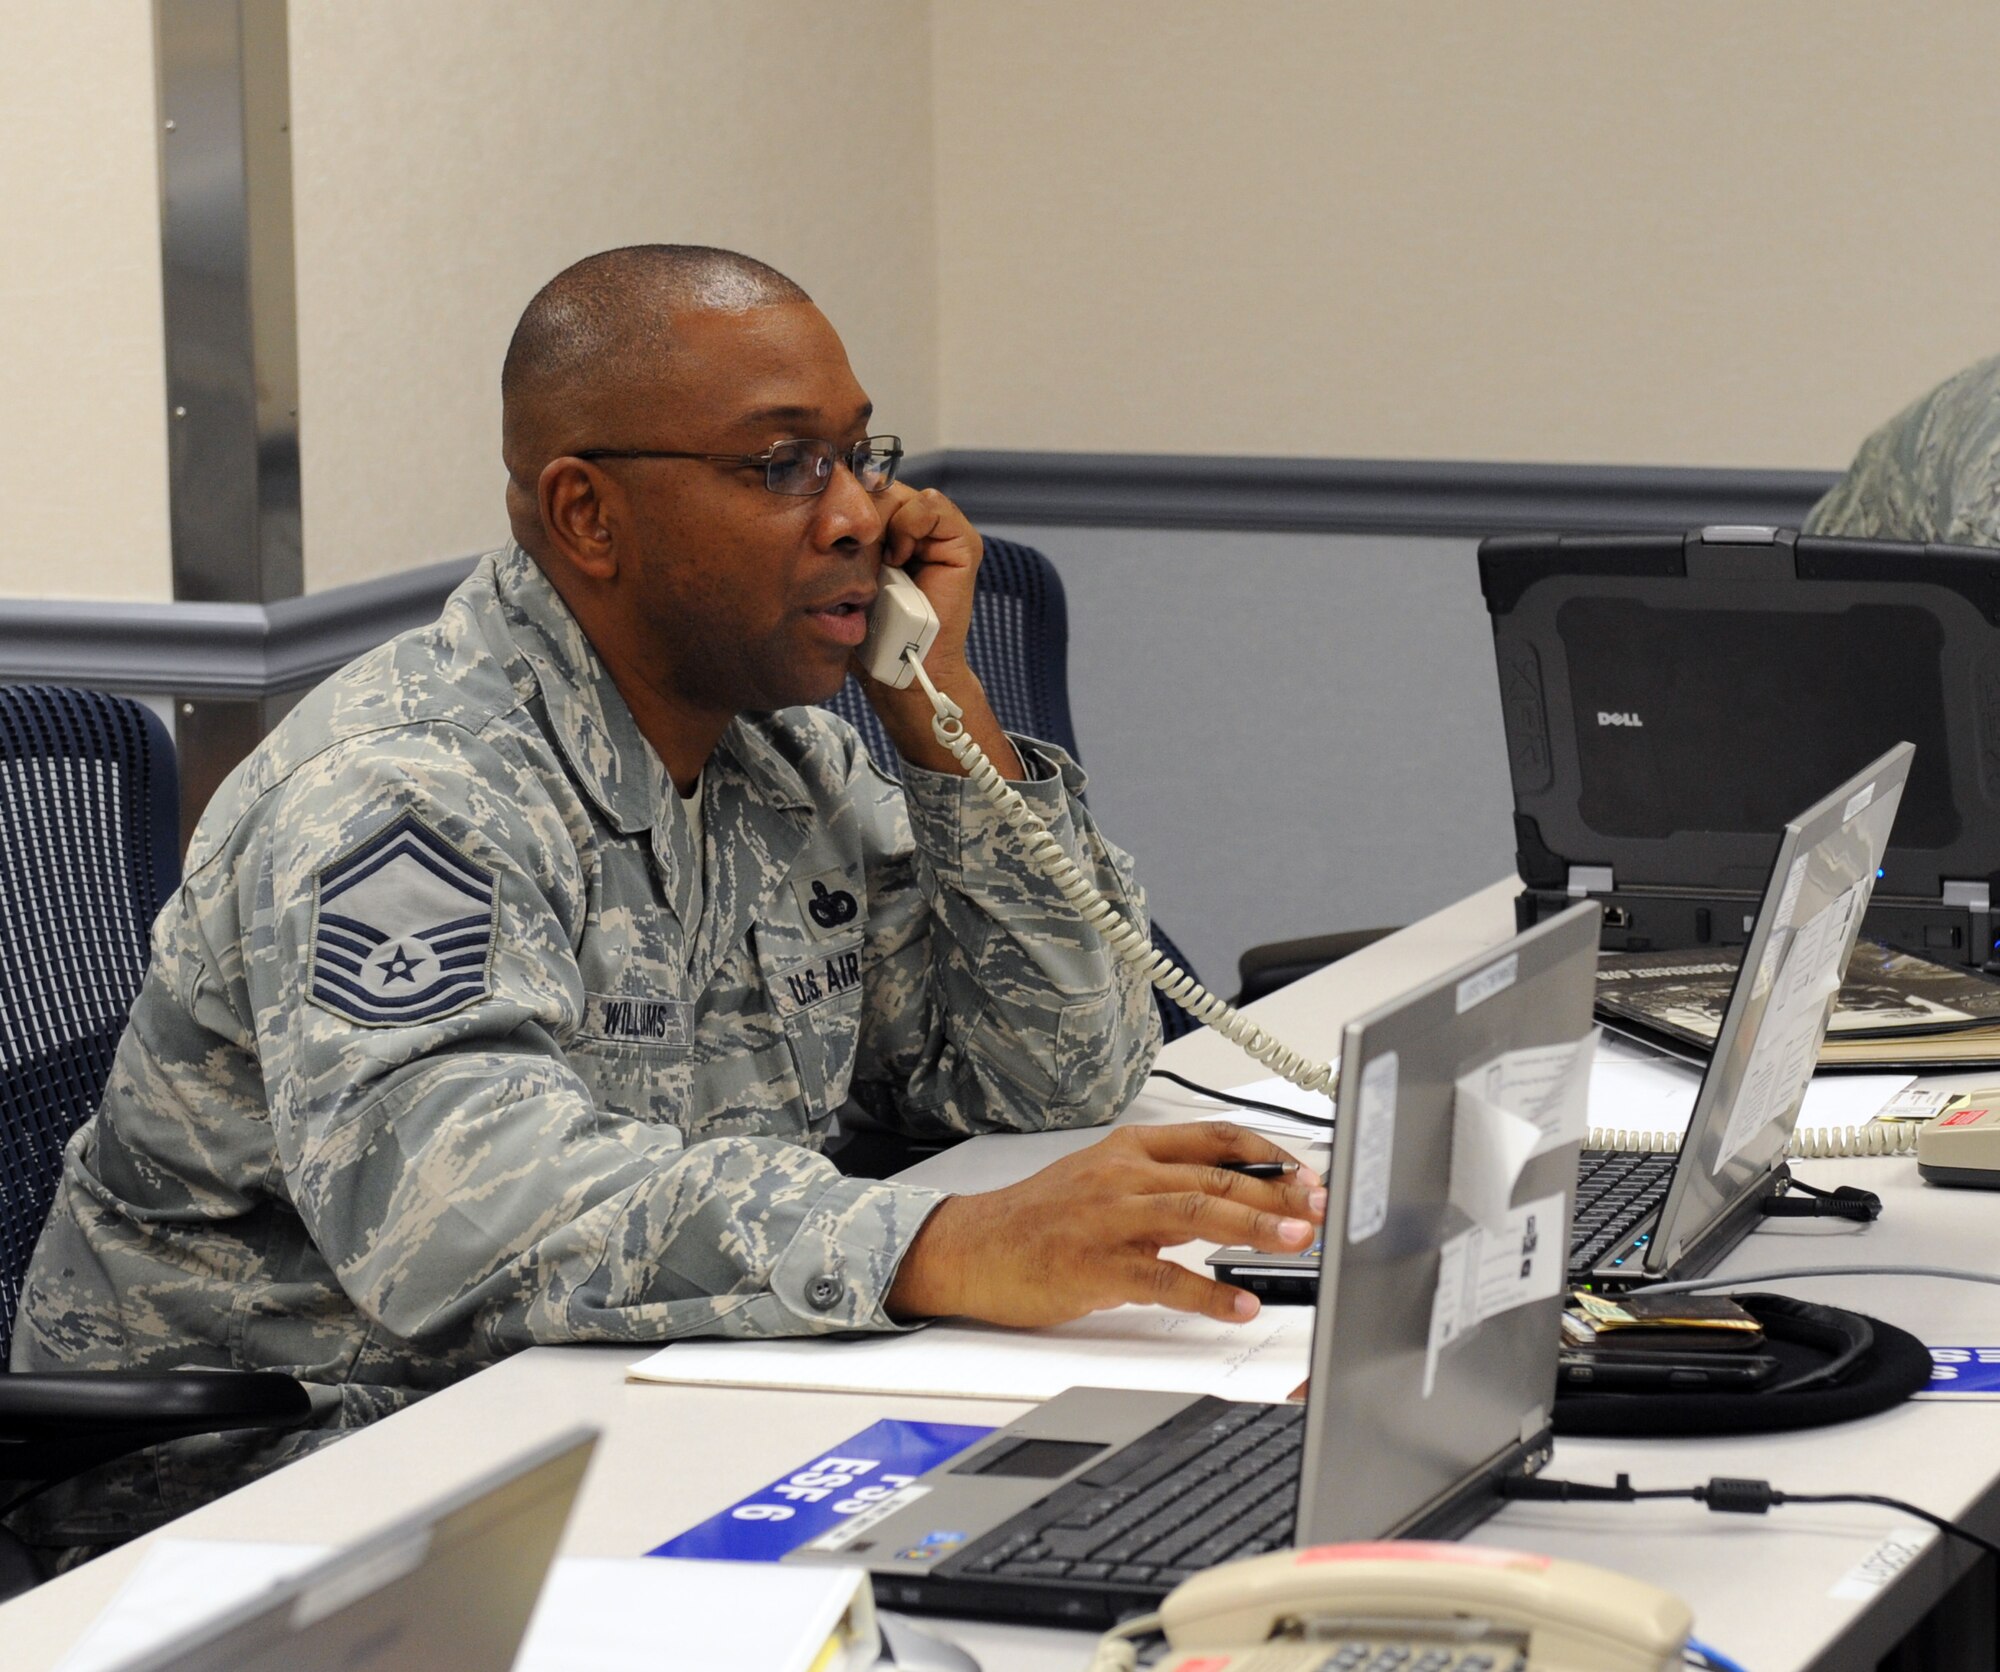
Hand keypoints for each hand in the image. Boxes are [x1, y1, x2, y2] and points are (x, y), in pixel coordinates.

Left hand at [856, 483, 1022, 777]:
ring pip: (903, 492)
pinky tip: (900, 557)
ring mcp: (941, 533)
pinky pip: (932, 504)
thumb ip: (849, 534)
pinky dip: (912, 524)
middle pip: (881, 486)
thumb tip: (831, 493)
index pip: (864, 489)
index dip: (847, 503)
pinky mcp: (962, 541)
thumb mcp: (848, 572)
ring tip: (884, 562)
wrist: (899, 664)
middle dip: (865, 513)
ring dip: (886, 523)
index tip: (838, 536)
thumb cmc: (871, 628)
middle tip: (861, 554)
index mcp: (888, 531)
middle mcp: (916, 527)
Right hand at [885, 1123, 1326, 1327]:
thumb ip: (1163, 1182)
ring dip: (1257, 1227)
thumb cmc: (1039, 1217)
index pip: (1214, 1138)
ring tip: (1301, 1241)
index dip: (1268, 1152)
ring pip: (1199, 1213)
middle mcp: (1124, 1175)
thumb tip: (1234, 1196)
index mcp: (1129, 1148)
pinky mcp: (1097, 1267)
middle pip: (1218, 1175)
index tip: (1307, 1170)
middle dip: (1279, 1192)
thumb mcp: (1102, 1178)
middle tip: (1322, 1206)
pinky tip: (1240, 1305)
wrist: (972, 1247)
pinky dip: (1209, 1294)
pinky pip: (1164, 1279)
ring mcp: (1110, 1219)